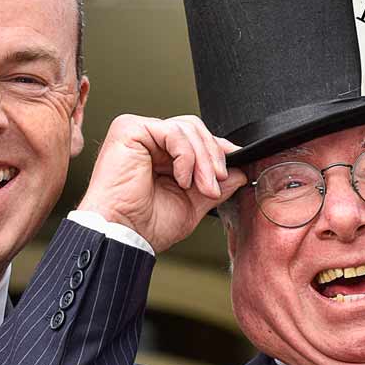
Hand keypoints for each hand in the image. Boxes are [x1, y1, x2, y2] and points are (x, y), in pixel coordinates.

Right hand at [80, 114, 244, 253]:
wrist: (124, 236)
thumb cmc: (145, 225)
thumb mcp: (192, 203)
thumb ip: (214, 185)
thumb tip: (239, 172)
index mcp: (160, 155)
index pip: (196, 138)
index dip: (218, 151)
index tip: (236, 167)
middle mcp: (149, 140)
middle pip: (195, 129)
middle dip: (213, 158)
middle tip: (215, 185)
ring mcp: (139, 132)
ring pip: (188, 129)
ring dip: (202, 160)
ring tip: (201, 187)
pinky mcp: (130, 129)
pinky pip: (173, 131)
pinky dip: (185, 156)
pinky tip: (181, 179)